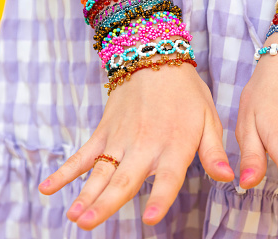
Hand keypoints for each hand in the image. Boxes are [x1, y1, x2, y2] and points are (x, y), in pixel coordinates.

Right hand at [38, 64, 233, 229]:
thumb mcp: (209, 119)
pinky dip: (65, 171)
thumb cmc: (187, 93)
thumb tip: (229, 178)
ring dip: (85, 194)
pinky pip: (83, 154)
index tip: (149, 218)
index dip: (160, 198)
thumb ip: (214, 152)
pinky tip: (47, 188)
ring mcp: (121, 138)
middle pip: (125, 178)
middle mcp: (145, 145)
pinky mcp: (104, 131)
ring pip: (101, 170)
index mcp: (175, 145)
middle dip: (107, 203)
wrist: (155, 56)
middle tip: (88, 224)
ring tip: (73, 216)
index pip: (169, 177)